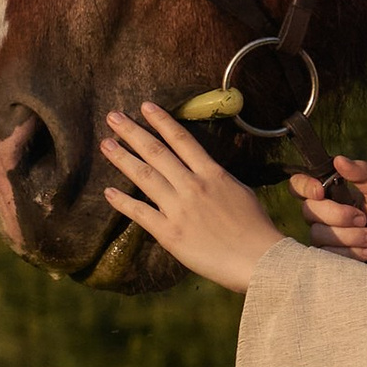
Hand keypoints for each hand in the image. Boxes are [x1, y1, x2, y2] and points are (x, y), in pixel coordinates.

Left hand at [100, 104, 282, 291]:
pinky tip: (108, 191)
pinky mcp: (170, 233)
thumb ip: (219, 179)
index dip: (161, 121)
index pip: (182, 140)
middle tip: (112, 117)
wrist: (260, 260)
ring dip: (122, 158)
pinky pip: (140, 213)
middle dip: (132, 132)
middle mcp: (192, 186)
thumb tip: (205, 170)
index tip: (145, 106)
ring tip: (106, 144)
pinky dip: (123, 202)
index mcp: (212, 174)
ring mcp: (179, 209)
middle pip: (157, 152)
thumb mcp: (241, 191)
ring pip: (145, 176)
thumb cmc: (256, 228)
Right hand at [292, 155, 366, 265]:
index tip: (321, 191)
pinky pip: (327, 256)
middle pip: (309, 211)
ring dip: (350, 236)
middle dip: (338, 215)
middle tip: (363, 219)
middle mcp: (322, 215)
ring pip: (318, 235)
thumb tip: (338, 159)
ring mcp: (323, 238)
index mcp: (329, 195)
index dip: (304, 187)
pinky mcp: (329, 260)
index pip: (299, 185)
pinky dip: (352, 253)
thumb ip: (362, 174)